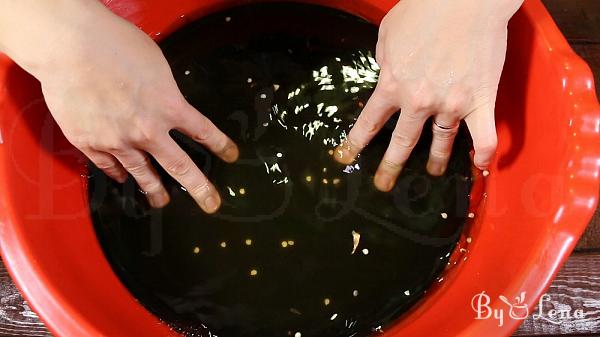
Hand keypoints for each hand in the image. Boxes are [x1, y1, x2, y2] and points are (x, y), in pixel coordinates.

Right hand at [0, 0, 237, 211]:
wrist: (70, 47)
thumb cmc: (113, 44)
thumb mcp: (155, 64)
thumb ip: (163, 90)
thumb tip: (164, 100)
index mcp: (169, 106)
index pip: (204, 132)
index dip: (221, 145)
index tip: (231, 155)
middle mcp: (148, 130)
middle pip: (180, 167)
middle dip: (199, 188)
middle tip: (211, 203)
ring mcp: (118, 141)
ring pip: (142, 174)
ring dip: (154, 190)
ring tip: (162, 202)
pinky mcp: (89, 142)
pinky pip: (107, 165)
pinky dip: (117, 173)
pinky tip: (122, 178)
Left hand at [335, 0, 522, 190]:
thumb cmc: (424, 10)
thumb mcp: (388, 34)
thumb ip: (384, 61)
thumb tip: (388, 74)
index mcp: (392, 84)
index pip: (369, 123)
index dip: (355, 143)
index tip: (347, 158)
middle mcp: (419, 101)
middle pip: (402, 143)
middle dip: (390, 167)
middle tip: (383, 183)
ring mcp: (451, 104)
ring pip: (442, 143)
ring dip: (438, 161)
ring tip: (435, 173)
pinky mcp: (481, 100)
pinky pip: (485, 136)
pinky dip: (485, 154)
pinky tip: (481, 165)